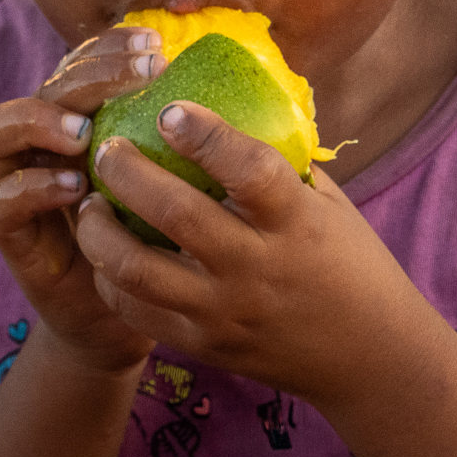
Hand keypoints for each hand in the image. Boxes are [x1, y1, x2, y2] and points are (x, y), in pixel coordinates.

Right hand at [0, 26, 168, 374]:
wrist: (122, 317)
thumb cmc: (153, 241)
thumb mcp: (170, 182)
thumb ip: (179, 137)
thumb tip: (236, 82)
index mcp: (75, 119)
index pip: (79, 62)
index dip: (108, 45)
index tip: (156, 44)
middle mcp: (38, 143)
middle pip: (42, 87)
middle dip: (88, 73)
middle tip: (141, 75)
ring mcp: (15, 184)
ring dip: (37, 121)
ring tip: (85, 130)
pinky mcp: (9, 235)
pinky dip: (32, 189)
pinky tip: (74, 188)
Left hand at [74, 99, 432, 403]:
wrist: (367, 358)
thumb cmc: (348, 262)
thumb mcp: (326, 204)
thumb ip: (278, 162)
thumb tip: (227, 99)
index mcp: (296, 222)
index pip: (250, 171)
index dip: (207, 137)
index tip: (171, 108)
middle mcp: (257, 268)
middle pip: (176, 215)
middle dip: (128, 173)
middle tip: (107, 148)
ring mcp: (224, 311)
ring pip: (137, 270)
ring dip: (99, 230)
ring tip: (89, 202)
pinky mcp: (202, 346)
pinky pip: (137, 310)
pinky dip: (110, 276)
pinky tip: (105, 251)